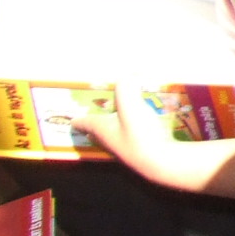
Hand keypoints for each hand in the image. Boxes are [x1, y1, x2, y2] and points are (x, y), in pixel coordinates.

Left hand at [73, 83, 188, 183]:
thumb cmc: (139, 134)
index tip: (73, 118)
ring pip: (113, 137)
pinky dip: (133, 134)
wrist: (161, 162)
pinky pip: (131, 141)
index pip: (83, 123)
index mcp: (100, 129)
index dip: (77, 119)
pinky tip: (145, 128)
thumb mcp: (131, 105)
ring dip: (115, 129)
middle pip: (96, 132)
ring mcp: (124, 150)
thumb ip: (126, 87)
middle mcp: (108, 141)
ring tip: (121, 118)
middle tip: (97, 114)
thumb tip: (128, 73)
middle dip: (95, 124)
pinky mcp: (140, 154)